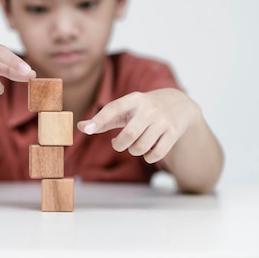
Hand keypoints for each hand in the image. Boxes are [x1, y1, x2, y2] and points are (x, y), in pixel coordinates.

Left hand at [76, 88, 199, 163]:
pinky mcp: (173, 132)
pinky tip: (147, 150)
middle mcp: (149, 109)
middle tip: (118, 143)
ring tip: (134, 145)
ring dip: (134, 151)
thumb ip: (103, 120)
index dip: (99, 119)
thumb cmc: (143, 110)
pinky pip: (156, 154)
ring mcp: (163, 121)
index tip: (85, 129)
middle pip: (129, 135)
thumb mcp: (125, 110)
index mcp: (134, 99)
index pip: (114, 107)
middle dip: (120, 145)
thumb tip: (79, 127)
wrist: (178, 105)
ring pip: (141, 147)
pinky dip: (148, 157)